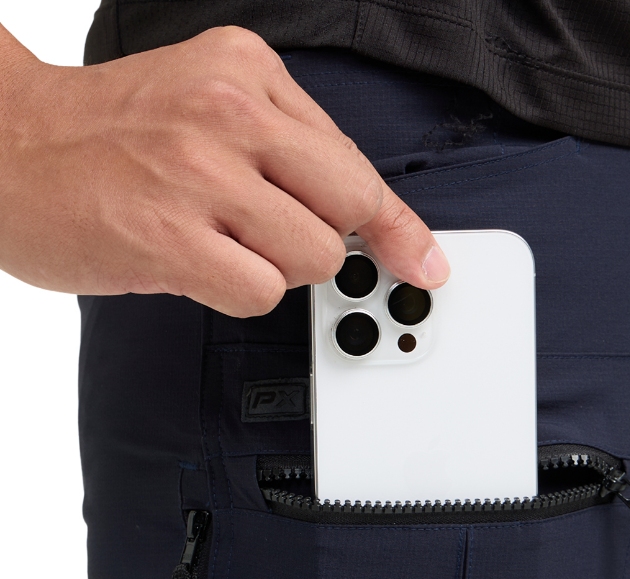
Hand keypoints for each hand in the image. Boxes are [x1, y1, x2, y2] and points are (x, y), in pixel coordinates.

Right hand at [0, 25, 448, 316]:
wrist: (3, 147)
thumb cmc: (109, 137)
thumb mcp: (205, 99)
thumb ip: (288, 145)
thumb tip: (364, 216)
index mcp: (246, 71)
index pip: (356, 162)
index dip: (395, 223)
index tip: (425, 259)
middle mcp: (228, 112)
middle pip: (349, 209)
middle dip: (328, 241)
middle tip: (279, 240)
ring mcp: (199, 175)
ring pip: (312, 257)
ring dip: (274, 268)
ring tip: (215, 240)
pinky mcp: (170, 237)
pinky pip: (261, 293)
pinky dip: (238, 292)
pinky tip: (194, 263)